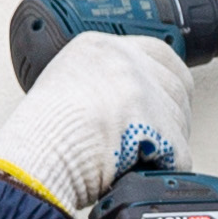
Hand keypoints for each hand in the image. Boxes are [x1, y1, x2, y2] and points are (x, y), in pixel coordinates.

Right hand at [0, 29, 193, 218]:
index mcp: (101, 48)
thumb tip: (118, 105)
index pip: (158, 53)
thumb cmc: (39, 135)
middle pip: (177, 87)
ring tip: (134, 159)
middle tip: (151, 140)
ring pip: (180, 121)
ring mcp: (144, 90)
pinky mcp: (158, 124)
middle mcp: (126, 62)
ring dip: (165, 146)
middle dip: (170, 117)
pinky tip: (139, 170)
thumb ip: (96, 82)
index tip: (163, 102)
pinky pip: (179, 153)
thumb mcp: (61, 85)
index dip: (166, 82)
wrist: (37, 156)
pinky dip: (164, 169)